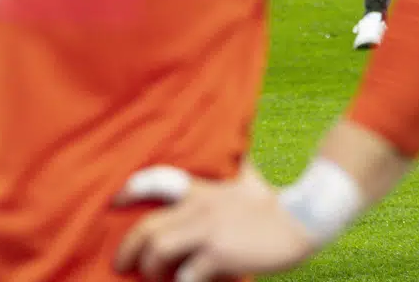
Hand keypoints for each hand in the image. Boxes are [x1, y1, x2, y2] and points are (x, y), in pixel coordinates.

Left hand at [115, 164, 317, 280]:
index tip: (114, 200)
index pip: (159, 182)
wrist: (304, 217)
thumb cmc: (275, 202)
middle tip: (120, 264)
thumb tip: (239, 150)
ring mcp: (208, 231)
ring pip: (158, 251)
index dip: (131, 190)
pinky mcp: (218, 254)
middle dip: (127, 249)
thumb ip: (237, 166)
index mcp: (205, 189)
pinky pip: (185, 275)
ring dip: (152, 270)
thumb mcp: (250, 178)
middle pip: (148, 227)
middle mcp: (200, 207)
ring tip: (156, 278)